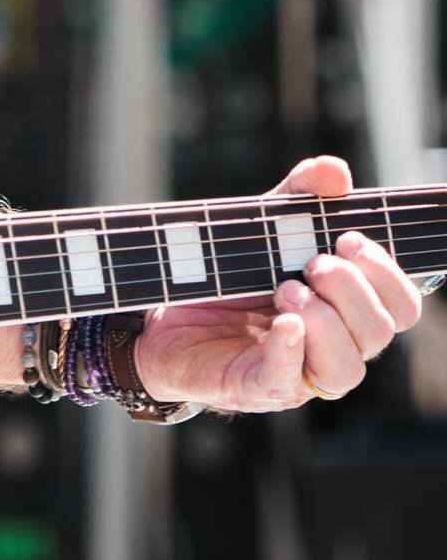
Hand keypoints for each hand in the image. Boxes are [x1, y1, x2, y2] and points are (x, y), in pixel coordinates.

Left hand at [134, 156, 422, 412]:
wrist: (159, 314)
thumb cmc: (224, 275)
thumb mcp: (261, 227)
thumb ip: (298, 197)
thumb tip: (336, 172)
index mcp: (344, 309)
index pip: (400, 306)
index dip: (387, 274)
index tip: (347, 240)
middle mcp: (331, 346)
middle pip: (378, 332)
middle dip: (352, 291)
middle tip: (313, 262)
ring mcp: (297, 372)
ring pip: (347, 369)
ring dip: (325, 322)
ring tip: (287, 289)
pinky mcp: (256, 387)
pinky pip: (287, 382)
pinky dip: (291, 349)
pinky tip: (283, 322)